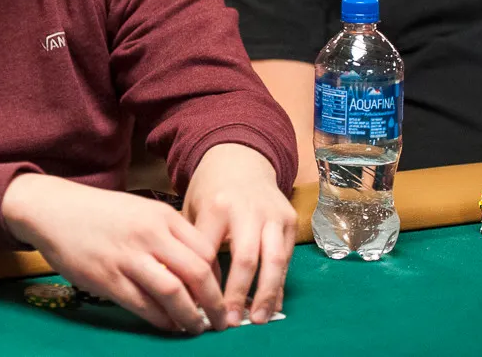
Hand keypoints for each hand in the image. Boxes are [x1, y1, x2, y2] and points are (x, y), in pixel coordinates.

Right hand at [1, 174, 226, 333]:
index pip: (206, 251)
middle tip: (221, 320)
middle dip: (214, 303)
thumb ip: (167, 234)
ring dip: (191, 317)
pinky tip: (168, 325)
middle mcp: (149, 235)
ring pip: (174, 294)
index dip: (219, 279)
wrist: (53, 209)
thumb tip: (197, 269)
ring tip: (196, 328)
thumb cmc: (99, 212)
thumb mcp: (140, 211)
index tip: (220, 293)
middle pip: (198, 274)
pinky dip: (163, 321)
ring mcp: (127, 258)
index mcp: (161, 216)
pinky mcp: (107, 279)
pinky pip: (144, 307)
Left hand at [182, 144, 296, 327]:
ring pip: (274, 260)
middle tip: (230, 322)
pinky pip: (287, 257)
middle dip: (238, 293)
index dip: (204, 282)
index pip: (209, 251)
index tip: (198, 307)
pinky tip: (271, 304)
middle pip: (245, 258)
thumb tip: (191, 289)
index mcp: (216, 206)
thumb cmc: (210, 193)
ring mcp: (272, 214)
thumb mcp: (192, 210)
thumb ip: (193, 245)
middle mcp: (247, 209)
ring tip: (257, 320)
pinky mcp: (289, 220)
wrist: (240, 161)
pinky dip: (279, 284)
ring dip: (266, 294)